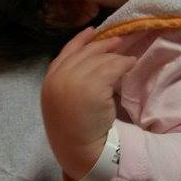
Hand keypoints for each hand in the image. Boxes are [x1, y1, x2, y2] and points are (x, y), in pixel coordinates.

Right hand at [41, 27, 136, 180]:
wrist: (79, 149)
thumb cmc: (73, 129)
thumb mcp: (63, 100)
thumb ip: (70, 79)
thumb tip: (92, 60)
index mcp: (49, 81)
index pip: (66, 51)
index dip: (80, 40)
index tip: (93, 31)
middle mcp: (60, 77)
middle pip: (86, 52)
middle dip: (104, 44)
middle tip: (119, 40)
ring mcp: (75, 80)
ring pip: (102, 59)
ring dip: (117, 56)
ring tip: (128, 57)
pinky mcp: (94, 85)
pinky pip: (114, 67)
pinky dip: (124, 63)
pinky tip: (131, 64)